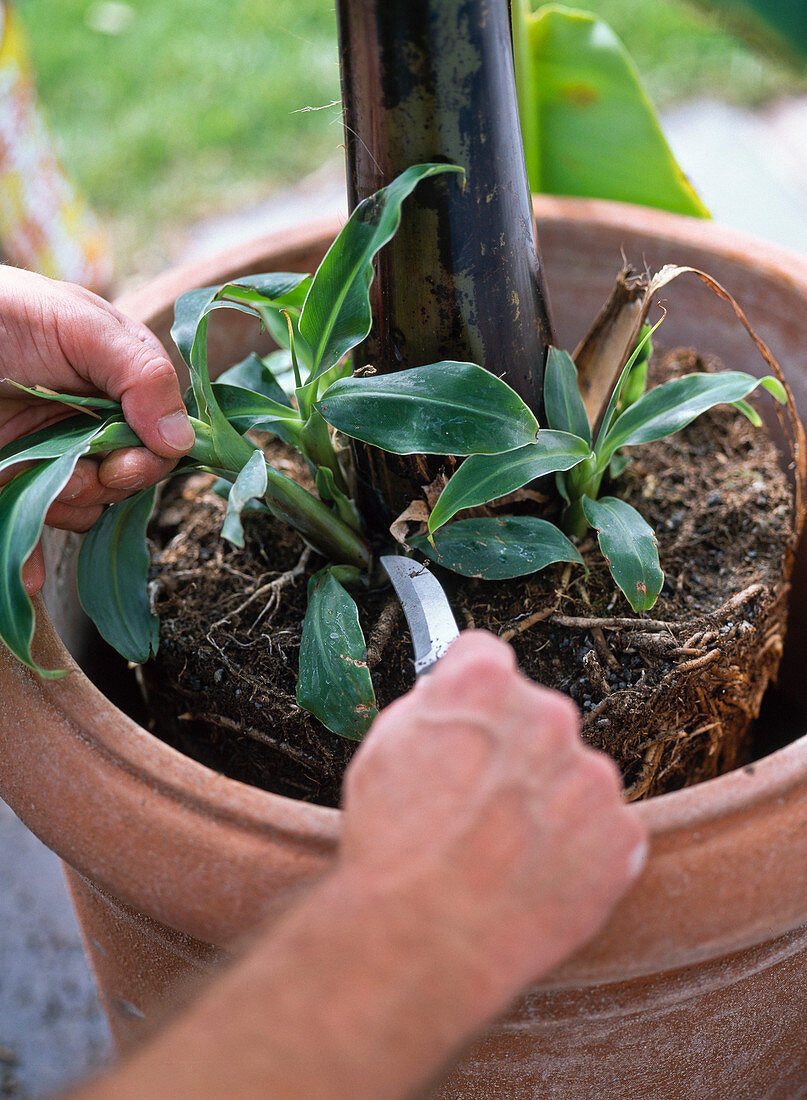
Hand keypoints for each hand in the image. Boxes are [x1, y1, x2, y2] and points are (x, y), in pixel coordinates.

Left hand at [0, 268, 193, 590]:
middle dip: (115, 480)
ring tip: (42, 477)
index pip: (163, 437)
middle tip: (93, 469)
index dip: (153, 456)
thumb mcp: (82, 325)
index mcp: (121, 385)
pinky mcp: (15, 482)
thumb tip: (182, 442)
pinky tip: (28, 577)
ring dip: (73, 504)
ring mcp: (52, 456)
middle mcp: (92, 424)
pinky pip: (36, 529)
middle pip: (131, 477)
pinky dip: (33, 558)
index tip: (127, 457)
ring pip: (89, 507)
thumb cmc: (6, 313)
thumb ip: (141, 375)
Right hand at [341, 631, 647, 998]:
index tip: (467, 722)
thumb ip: (430, 709)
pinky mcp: (623, 834)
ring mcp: (593, 775)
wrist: (425, 938)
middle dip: (516, 753)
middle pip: (538, 719)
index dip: (471, 696)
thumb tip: (451, 703)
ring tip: (504, 854)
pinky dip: (579, 853)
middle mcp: (549, 715)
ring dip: (549, 804)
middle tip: (481, 806)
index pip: (487, 659)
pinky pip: (604, 832)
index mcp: (485, 682)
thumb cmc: (393, 848)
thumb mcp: (382, 750)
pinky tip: (535, 878)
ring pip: (573, 778)